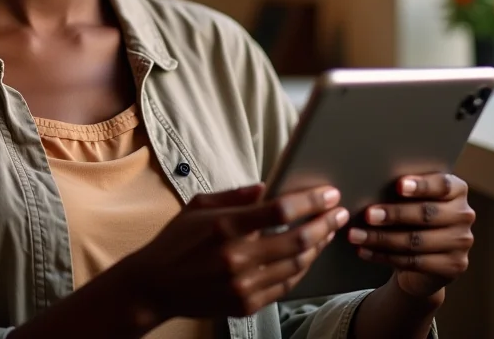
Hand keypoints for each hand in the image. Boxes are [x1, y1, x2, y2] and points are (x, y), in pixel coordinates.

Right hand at [125, 183, 349, 321]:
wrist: (155, 285)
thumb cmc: (176, 239)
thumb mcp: (199, 205)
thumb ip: (235, 195)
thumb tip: (268, 187)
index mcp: (225, 226)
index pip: (279, 211)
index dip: (310, 201)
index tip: (329, 193)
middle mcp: (237, 258)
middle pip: (296, 240)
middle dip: (324, 224)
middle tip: (338, 212)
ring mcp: (243, 285)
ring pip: (296, 265)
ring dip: (317, 246)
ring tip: (328, 231)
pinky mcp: (246, 305)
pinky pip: (285, 286)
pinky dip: (301, 269)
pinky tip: (308, 254)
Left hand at [347, 173, 474, 298]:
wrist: (426, 255)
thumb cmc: (412, 214)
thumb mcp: (411, 197)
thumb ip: (402, 188)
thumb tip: (369, 180)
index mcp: (457, 189)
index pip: (442, 185)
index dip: (421, 186)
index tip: (398, 186)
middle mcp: (464, 214)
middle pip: (427, 213)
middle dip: (393, 214)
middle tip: (367, 214)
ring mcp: (461, 242)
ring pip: (417, 241)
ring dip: (381, 238)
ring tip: (356, 235)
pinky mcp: (452, 266)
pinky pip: (414, 261)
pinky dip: (384, 256)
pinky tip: (364, 250)